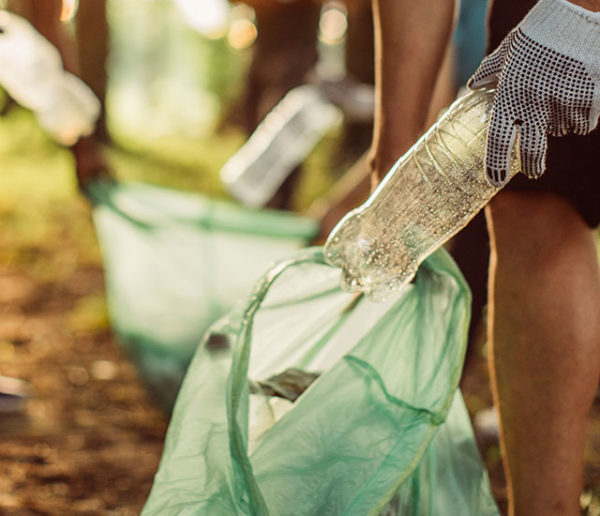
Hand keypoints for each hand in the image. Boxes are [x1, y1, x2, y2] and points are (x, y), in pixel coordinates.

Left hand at [468, 0, 599, 185]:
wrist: (576, 13)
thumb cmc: (537, 32)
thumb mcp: (506, 51)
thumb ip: (490, 72)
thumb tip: (474, 85)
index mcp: (509, 96)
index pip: (498, 141)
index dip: (496, 165)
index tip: (495, 181)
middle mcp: (533, 105)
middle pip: (532, 151)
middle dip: (533, 166)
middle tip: (534, 173)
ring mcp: (562, 103)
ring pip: (561, 130)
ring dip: (560, 122)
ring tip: (560, 96)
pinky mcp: (589, 99)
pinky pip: (585, 121)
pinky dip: (583, 114)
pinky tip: (580, 95)